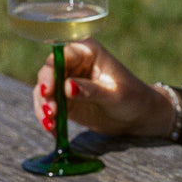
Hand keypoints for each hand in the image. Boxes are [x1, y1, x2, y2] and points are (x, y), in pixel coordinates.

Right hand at [33, 39, 175, 139]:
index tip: (47, 91)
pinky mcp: (64, 99)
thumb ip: (91, 90)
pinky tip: (52, 129)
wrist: (139, 115)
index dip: (50, 73)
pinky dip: (47, 117)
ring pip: (43, 91)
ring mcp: (66, 81)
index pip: (61, 57)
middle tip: (49, 112)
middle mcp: (73, 63)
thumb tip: (68, 86)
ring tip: (50, 124)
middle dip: (44, 94)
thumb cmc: (133, 98)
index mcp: (87, 52)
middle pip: (47, 74)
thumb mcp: (114, 95)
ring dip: (43, 108)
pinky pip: (48, 106)